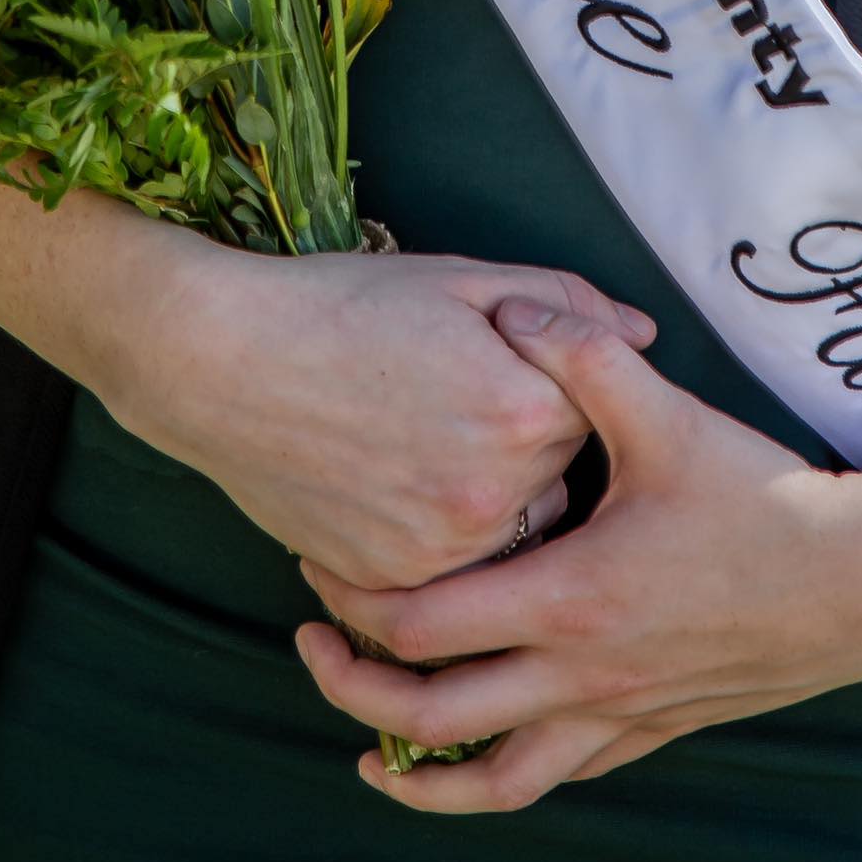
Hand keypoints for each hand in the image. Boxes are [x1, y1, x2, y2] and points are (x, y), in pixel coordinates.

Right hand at [105, 246, 656, 594]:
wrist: (219, 361)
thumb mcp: (461, 279)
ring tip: (425, 443)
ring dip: (488, 502)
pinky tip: (391, 483)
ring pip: (506, 535)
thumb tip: (643, 333)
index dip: (553, 384)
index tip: (510, 366)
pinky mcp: (388, 582)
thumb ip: (565, 305)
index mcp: (528, 412)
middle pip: (558, 483)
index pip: (594, 414)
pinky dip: (434, 538)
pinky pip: (446, 573)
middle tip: (460, 405)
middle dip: (528, 449)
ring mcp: (439, 551)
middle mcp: (495, 497)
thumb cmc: (340, 305)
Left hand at [290, 299, 861, 808]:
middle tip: (307, 643)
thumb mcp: (670, 417)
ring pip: (491, 779)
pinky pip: (556, 777)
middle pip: (427, 715)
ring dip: (416, 770)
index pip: (417, 627)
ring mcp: (616, 717)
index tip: (317, 563)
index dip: (351, 599)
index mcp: (567, 601)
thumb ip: (582, 357)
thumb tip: (509, 308)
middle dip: (349, 687)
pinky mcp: (652, 732)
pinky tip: (478, 753)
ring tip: (366, 750)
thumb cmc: (766, 500)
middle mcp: (579, 676)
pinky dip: (499, 776)